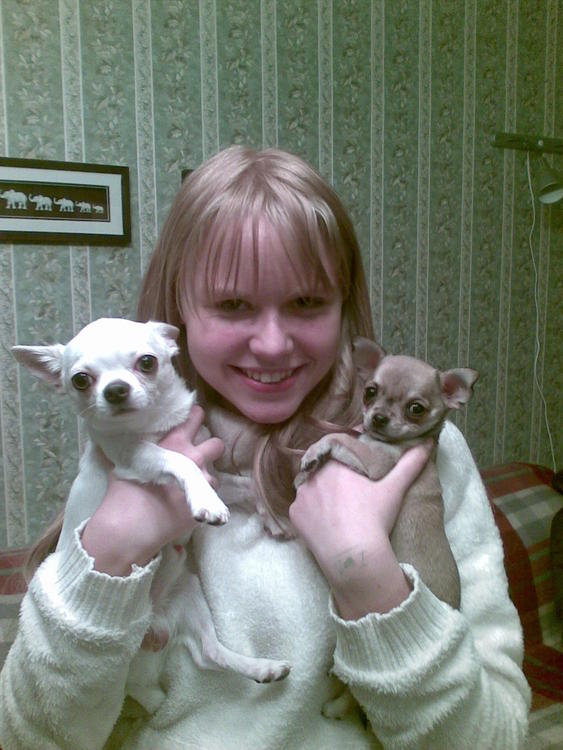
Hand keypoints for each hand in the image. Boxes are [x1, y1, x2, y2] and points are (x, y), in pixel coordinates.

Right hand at [82, 406, 223, 575]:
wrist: (130, 526)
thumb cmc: (124, 492)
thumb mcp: (123, 460)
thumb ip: (129, 445)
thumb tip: (115, 434)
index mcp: (175, 442)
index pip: (196, 416)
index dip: (196, 418)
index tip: (192, 423)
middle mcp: (193, 457)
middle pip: (217, 444)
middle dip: (211, 448)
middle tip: (199, 456)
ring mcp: (202, 482)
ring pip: (215, 475)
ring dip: (204, 480)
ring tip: (190, 489)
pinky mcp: (204, 505)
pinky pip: (210, 500)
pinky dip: (202, 502)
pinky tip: (187, 506)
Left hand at [289, 444, 430, 618]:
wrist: (353, 556)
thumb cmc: (374, 518)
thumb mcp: (394, 489)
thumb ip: (410, 464)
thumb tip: (428, 443)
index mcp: (334, 462)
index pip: (339, 450)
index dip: (350, 457)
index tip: (359, 471)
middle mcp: (313, 474)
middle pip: (323, 469)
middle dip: (335, 476)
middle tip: (351, 491)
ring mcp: (301, 496)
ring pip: (312, 488)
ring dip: (321, 493)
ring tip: (338, 507)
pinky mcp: (294, 516)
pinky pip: (302, 509)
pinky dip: (311, 512)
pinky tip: (325, 521)